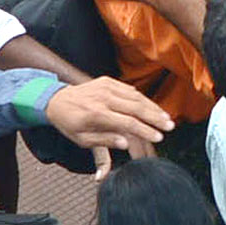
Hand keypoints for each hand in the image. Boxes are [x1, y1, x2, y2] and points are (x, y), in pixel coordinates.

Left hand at [44, 77, 174, 179]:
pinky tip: (153, 107)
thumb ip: (104, 141)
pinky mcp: (108, 81)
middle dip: (156, 118)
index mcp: (96, 114)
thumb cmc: (69, 124)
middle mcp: (103, 98)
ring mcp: (106, 87)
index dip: (145, 130)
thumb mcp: (82, 140)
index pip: (127, 123)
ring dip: (153, 107)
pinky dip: (143, 99)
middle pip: (136, 108)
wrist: (55, 100)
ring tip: (166, 118)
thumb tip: (125, 143)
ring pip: (136, 97)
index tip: (158, 137)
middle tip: (170, 127)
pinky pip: (129, 90)